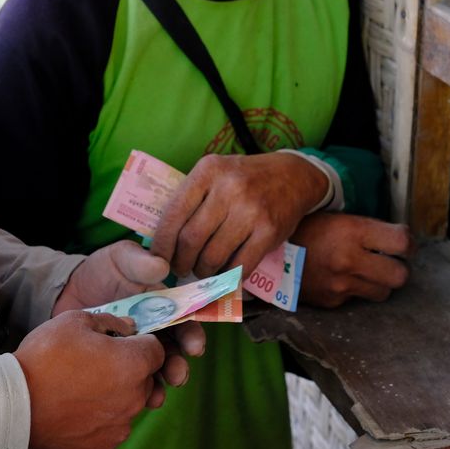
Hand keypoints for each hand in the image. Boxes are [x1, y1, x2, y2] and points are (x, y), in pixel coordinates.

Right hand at [15, 310, 164, 448]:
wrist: (12, 406)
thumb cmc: (44, 357)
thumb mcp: (74, 321)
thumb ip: (109, 321)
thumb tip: (129, 328)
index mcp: (133, 365)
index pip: (156, 350)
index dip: (140, 344)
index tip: (121, 345)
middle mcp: (135, 399)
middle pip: (145, 381)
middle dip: (130, 372)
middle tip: (97, 367)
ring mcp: (120, 428)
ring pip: (128, 408)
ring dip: (115, 399)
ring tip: (82, 392)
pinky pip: (110, 431)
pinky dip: (99, 424)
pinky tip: (76, 415)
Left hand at [51, 241, 205, 395]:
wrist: (64, 292)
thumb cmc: (100, 271)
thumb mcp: (119, 258)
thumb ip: (139, 260)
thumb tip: (162, 267)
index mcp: (163, 307)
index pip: (184, 322)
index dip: (192, 335)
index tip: (194, 347)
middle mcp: (155, 331)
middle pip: (173, 353)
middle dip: (178, 366)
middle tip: (176, 376)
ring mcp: (133, 351)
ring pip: (153, 372)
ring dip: (159, 385)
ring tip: (156, 396)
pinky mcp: (113, 364)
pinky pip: (128, 382)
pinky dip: (134, 393)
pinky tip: (134, 401)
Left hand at [150, 152, 326, 279]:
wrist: (292, 176)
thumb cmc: (244, 178)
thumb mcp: (215, 173)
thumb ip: (191, 197)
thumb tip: (161, 238)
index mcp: (208, 171)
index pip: (174, 213)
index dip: (162, 243)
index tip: (157, 259)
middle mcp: (229, 188)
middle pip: (191, 239)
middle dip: (181, 262)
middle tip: (180, 270)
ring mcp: (251, 210)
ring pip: (214, 256)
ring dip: (204, 271)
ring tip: (202, 271)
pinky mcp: (269, 231)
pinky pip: (240, 265)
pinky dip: (229, 277)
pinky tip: (224, 276)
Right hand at [293, 213, 411, 307]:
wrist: (265, 253)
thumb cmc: (303, 228)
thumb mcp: (334, 216)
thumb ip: (365, 228)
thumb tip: (395, 237)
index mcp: (352, 232)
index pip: (402, 242)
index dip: (409, 244)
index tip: (404, 243)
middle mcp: (349, 260)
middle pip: (401, 276)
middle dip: (399, 268)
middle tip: (391, 261)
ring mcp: (340, 285)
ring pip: (383, 293)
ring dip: (380, 283)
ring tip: (368, 272)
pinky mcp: (331, 302)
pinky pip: (356, 299)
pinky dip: (355, 291)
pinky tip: (342, 278)